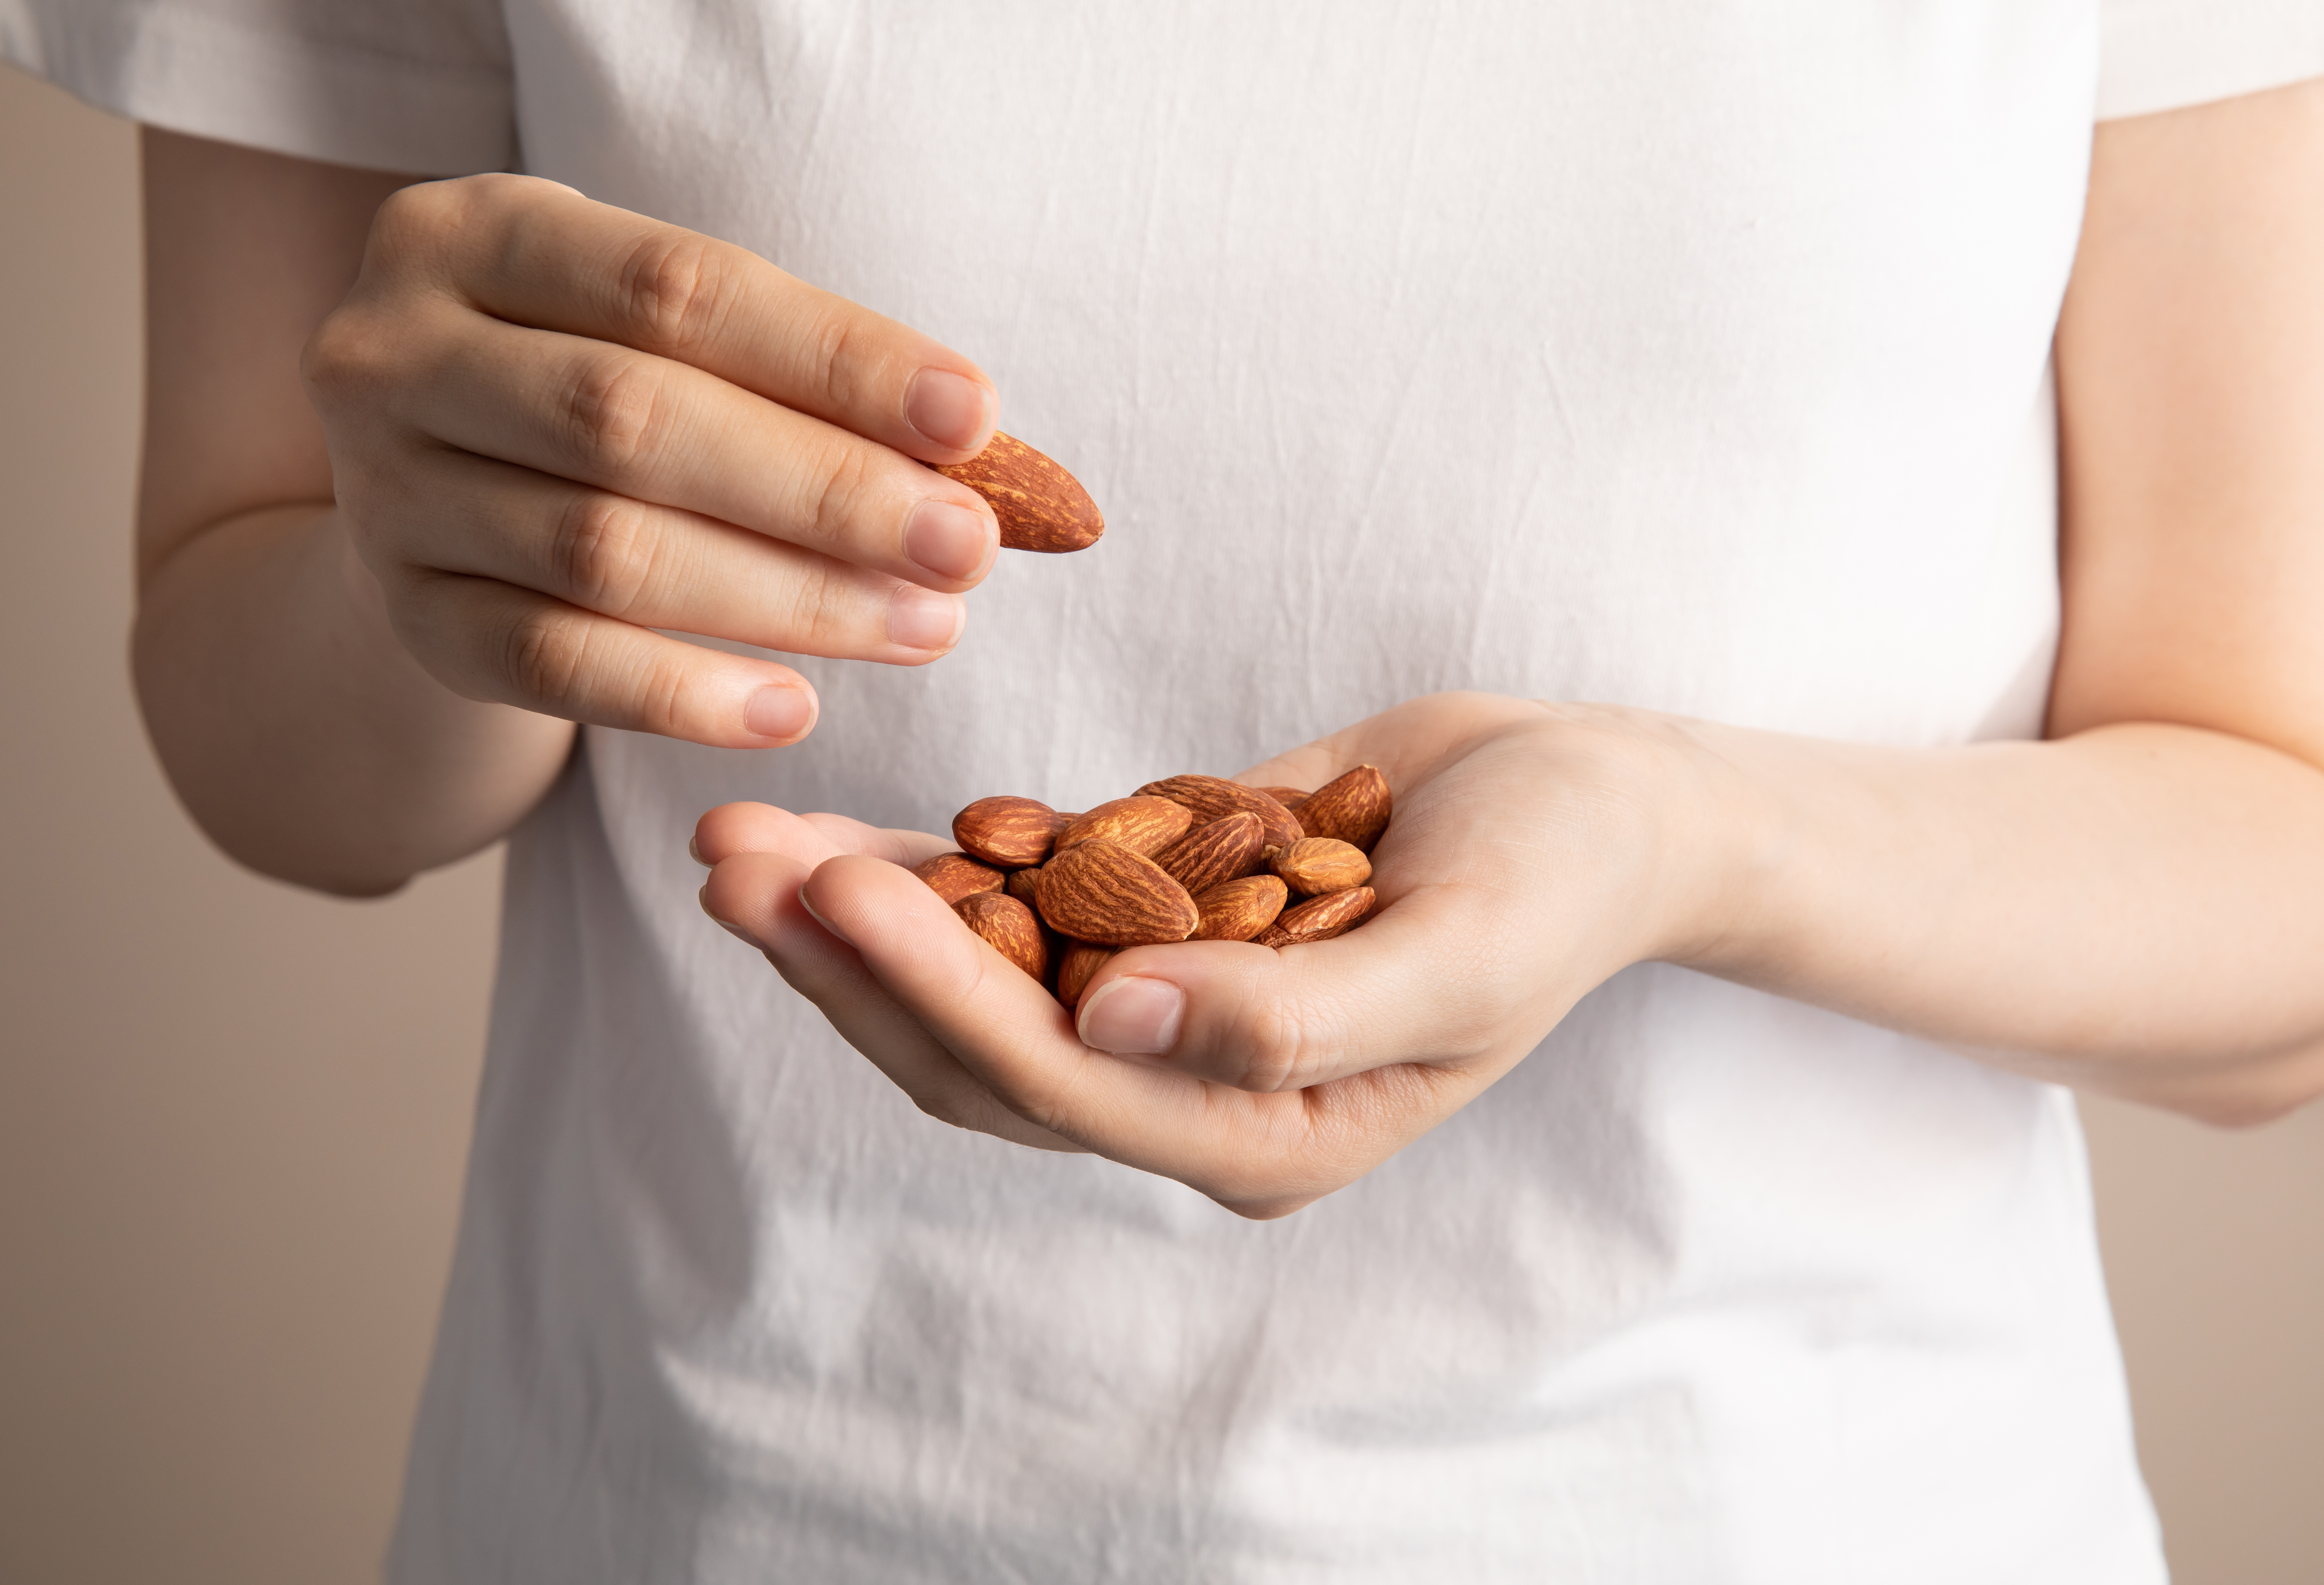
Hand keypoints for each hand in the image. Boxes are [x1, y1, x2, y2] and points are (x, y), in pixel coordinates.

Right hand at [303, 174, 1005, 745]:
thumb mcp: (659, 335)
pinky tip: (794, 707)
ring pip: (607, 553)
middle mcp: (397, 354)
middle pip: (637, 423)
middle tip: (966, 543)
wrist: (429, 486)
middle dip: (827, 490)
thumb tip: (974, 450)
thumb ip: (787, 374)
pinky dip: (685, 693)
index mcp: (473, 234)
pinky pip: (556, 666)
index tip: (972, 417)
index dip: (835, 357)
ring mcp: (386, 494)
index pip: (678, 288)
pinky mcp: (410, 619)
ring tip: (926, 624)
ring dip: (790, 599)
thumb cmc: (591, 383)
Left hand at [694, 694, 1744, 1214]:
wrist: (1599, 803)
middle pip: (976, 1046)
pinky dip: (928, 870)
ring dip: (855, 916)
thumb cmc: (1560, 877)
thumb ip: (1294, 1014)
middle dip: (846, 963)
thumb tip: (1121, 1019)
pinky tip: (836, 832)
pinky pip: (1021, 904)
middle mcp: (1192, 1081)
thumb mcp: (1464, 955)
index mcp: (1261, 1127)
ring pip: (974, 978)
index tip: (832, 892)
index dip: (937, 993)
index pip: (1056, 1080)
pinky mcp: (1160, 910)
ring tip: (736, 840)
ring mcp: (1168, 998)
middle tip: (724, 863)